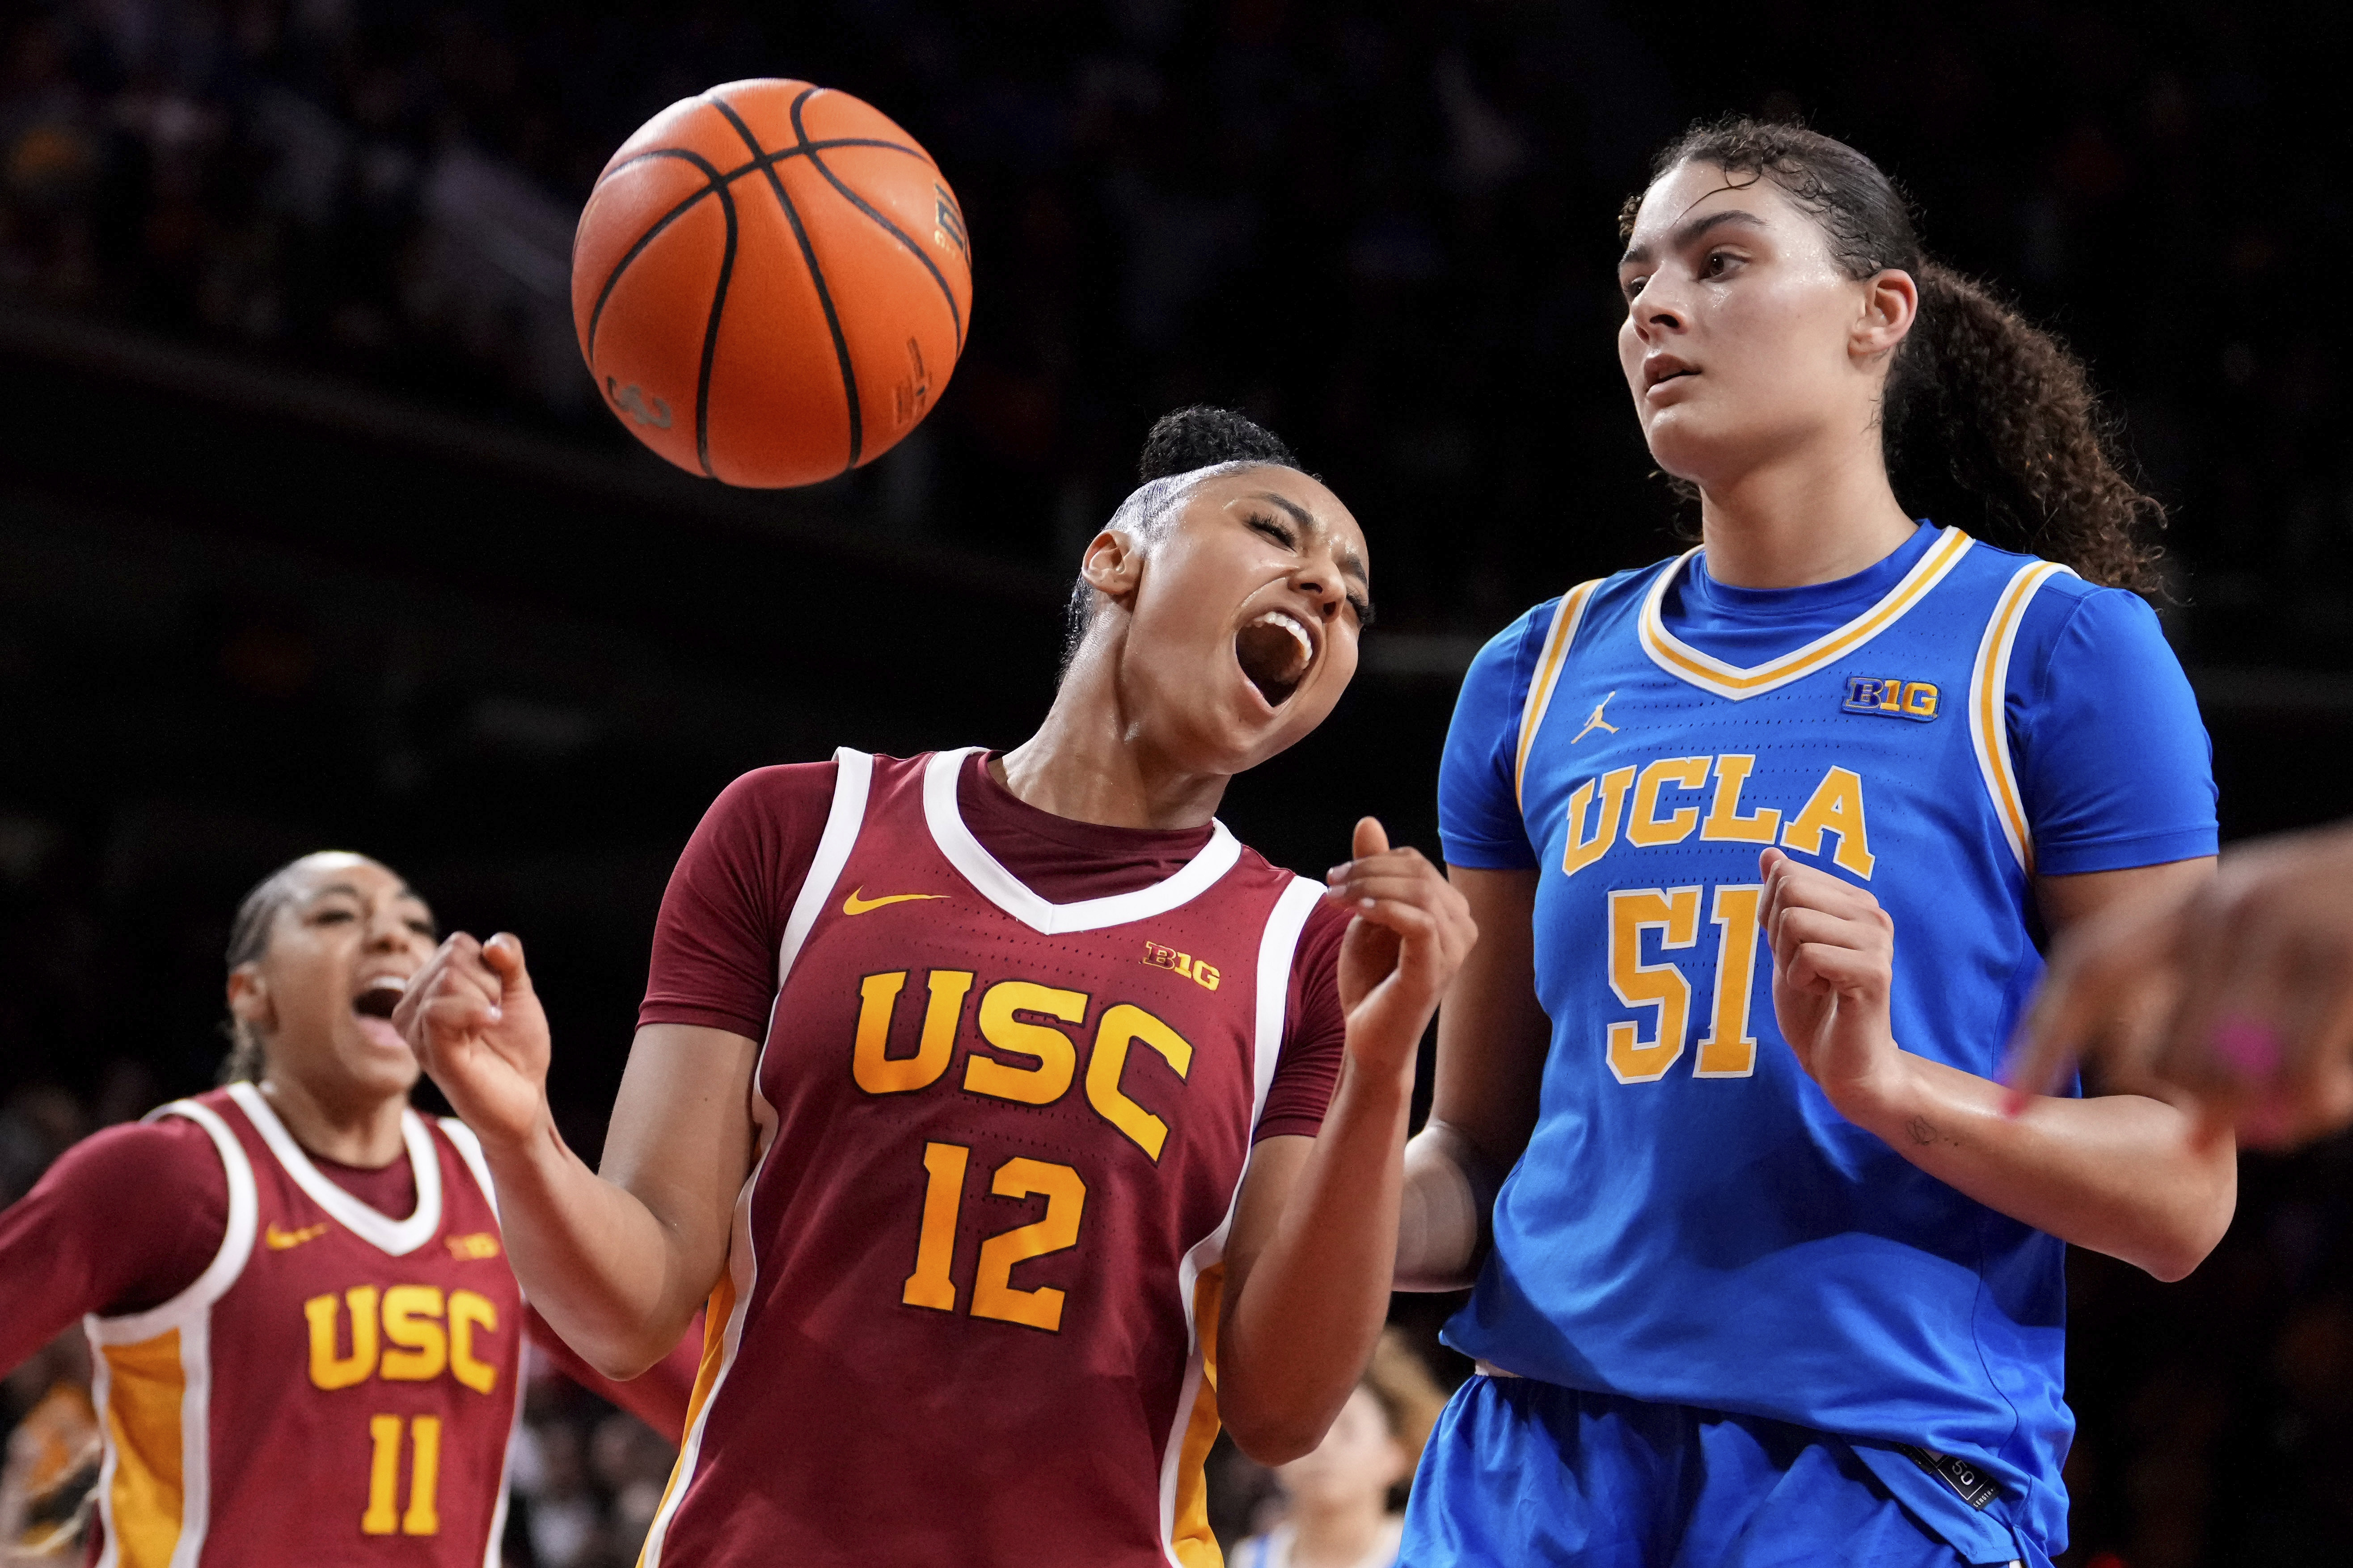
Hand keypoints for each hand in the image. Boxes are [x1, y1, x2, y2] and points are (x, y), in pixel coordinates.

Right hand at [395, 931, 553, 1154]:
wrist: (526, 1096)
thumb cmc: (518, 1048)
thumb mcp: (518, 992)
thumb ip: (509, 959)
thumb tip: (494, 943)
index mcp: (428, 988)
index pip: (457, 944)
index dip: (492, 966)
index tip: (497, 999)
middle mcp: (412, 1006)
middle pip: (452, 958)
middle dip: (490, 983)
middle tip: (494, 1019)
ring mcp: (416, 1029)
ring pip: (448, 980)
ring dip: (486, 1000)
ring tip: (488, 1029)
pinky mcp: (427, 1051)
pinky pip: (438, 1010)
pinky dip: (475, 1012)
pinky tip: (489, 1025)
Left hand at [1324, 819, 1477, 1079]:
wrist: (1369, 1037)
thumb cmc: (1371, 979)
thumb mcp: (1367, 914)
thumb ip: (1373, 871)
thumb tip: (1369, 820)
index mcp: (1449, 911)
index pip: (1416, 863)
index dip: (1374, 861)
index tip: (1335, 876)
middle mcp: (1462, 926)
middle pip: (1418, 872)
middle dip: (1368, 870)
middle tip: (1331, 883)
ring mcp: (1453, 950)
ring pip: (1420, 892)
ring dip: (1370, 887)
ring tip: (1337, 897)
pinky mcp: (1436, 970)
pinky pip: (1420, 922)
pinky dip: (1385, 908)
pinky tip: (1358, 910)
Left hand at [1759, 847, 1905, 1118]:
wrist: (1842, 1063)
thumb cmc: (1814, 1006)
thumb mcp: (1785, 945)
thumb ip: (1781, 899)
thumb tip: (1769, 852)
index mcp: (1854, 902)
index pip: (1787, 874)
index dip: (1771, 915)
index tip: (1793, 949)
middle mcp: (1872, 914)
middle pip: (1790, 890)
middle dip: (1777, 934)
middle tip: (1801, 967)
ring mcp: (1876, 942)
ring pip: (1796, 921)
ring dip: (1788, 959)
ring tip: (1813, 981)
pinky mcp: (1873, 972)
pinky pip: (1809, 955)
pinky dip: (1798, 979)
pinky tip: (1823, 994)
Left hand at [2011, 823, 2352, 1148]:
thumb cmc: (2348, 905)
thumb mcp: (2267, 914)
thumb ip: (2211, 984)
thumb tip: (2180, 1102)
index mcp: (2195, 899)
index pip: (2087, 969)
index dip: (2042, 1039)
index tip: (2006, 1104)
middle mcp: (2226, 909)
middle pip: (2163, 1050)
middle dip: (2180, 1104)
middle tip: (2207, 1128)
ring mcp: (2287, 934)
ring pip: (2228, 1074)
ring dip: (2253, 1114)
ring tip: (2291, 1110)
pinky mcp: (2342, 963)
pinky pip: (2299, 1076)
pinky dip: (2311, 1106)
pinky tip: (2334, 1097)